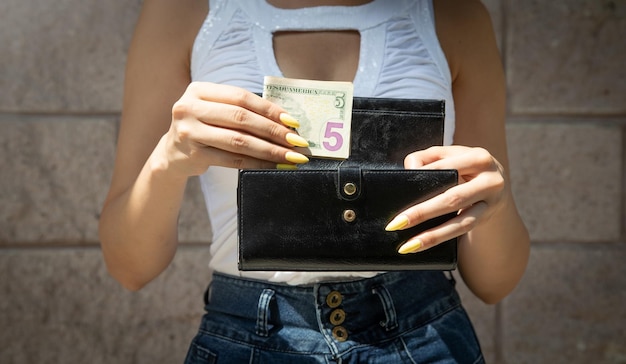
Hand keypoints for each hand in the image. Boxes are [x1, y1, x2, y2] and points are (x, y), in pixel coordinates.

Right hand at [159, 82, 309, 176]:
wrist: (172, 154)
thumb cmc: (203, 127)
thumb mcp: (213, 110)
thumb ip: (240, 109)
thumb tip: (285, 120)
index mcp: (199, 90)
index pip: (241, 97)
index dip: (269, 109)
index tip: (292, 121)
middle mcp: (190, 108)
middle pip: (241, 118)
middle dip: (274, 131)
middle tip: (297, 141)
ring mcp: (189, 132)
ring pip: (239, 141)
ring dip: (270, 150)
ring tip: (291, 156)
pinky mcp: (194, 155)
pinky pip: (233, 160)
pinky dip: (257, 163)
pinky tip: (273, 165)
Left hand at [385, 146, 506, 253]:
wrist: (496, 183)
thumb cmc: (465, 167)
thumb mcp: (451, 156)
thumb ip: (427, 158)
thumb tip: (409, 171)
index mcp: (478, 157)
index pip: (445, 167)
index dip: (422, 176)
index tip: (399, 188)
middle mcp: (490, 180)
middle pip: (452, 198)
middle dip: (422, 212)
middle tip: (396, 223)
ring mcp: (491, 202)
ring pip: (460, 222)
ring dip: (432, 235)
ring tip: (408, 245)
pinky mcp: (486, 218)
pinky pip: (461, 231)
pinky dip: (439, 238)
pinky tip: (420, 245)